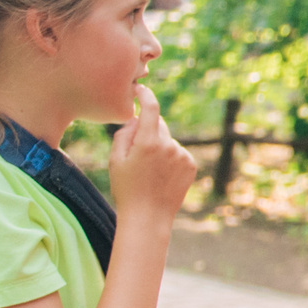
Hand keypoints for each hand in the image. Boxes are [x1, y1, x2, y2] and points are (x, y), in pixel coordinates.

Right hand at [108, 88, 194, 223]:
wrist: (148, 217)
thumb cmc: (126, 188)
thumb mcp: (115, 159)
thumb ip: (125, 133)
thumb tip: (137, 118)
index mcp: (148, 142)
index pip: (151, 108)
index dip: (146, 95)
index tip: (140, 90)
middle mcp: (169, 146)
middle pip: (158, 124)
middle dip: (147, 129)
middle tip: (137, 150)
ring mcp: (182, 155)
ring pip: (168, 140)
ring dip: (159, 146)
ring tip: (149, 170)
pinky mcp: (191, 164)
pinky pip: (177, 152)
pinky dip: (170, 157)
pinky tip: (161, 175)